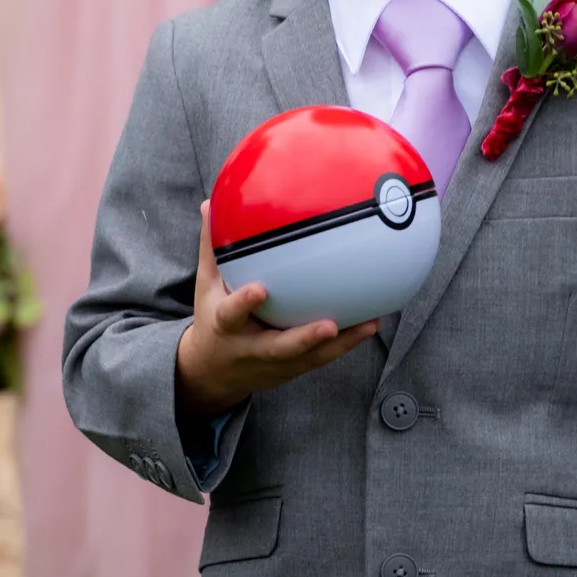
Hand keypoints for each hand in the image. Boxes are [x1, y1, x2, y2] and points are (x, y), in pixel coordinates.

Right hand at [175, 202, 379, 416]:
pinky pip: (323, 358)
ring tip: (369, 324)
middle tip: (329, 325)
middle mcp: (251, 348)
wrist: (214, 372)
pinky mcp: (294, 369)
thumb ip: (211, 247)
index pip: (232, 314)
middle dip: (304, 339)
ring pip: (309, 357)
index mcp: (225, 326)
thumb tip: (210, 203)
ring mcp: (275, 363)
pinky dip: (347, 343)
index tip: (260, 289)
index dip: (244, 303)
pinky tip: (370, 323)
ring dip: (341, 344)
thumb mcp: (206, 286)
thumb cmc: (214, 318)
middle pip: (279, 348)